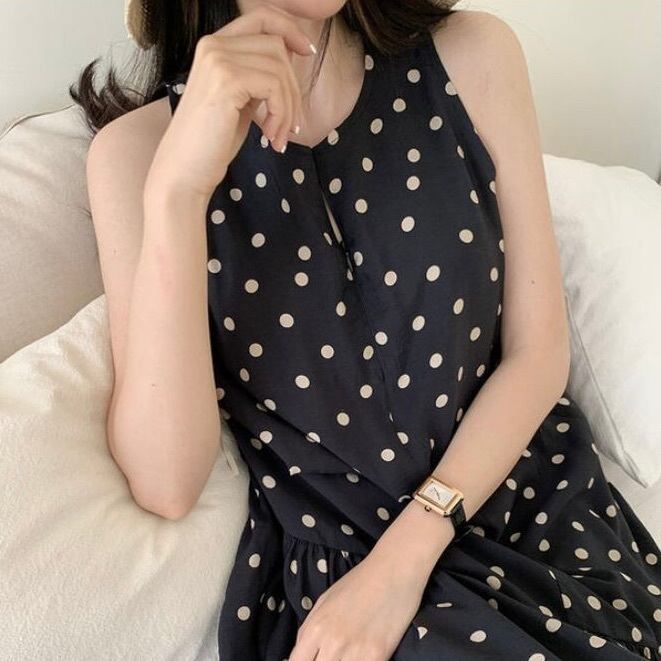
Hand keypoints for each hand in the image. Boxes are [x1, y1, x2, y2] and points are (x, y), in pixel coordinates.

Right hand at [145, 3, 315, 203]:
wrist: (185, 170)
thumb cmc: (212, 142)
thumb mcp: (240, 99)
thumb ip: (258, 75)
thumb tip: (290, 56)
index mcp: (214, 46)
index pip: (261, 17)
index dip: (290, 28)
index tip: (307, 52)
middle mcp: (213, 45)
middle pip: (277, 47)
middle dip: (293, 88)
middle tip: (292, 126)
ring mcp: (218, 60)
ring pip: (280, 69)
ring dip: (289, 108)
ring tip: (280, 136)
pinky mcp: (227, 80)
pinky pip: (275, 88)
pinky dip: (282, 115)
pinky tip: (272, 138)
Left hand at [288, 545, 429, 660]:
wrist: (394, 568)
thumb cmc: (359, 581)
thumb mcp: (325, 600)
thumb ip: (309, 629)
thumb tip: (301, 654)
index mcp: (315, 628)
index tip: (314, 660)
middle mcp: (331, 643)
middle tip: (335, 656)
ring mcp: (355, 651)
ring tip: (350, 654)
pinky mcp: (378, 655)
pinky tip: (366, 656)